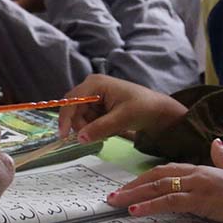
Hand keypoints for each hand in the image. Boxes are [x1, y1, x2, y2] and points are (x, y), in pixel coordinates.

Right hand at [58, 74, 186, 142]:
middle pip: (74, 109)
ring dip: (90, 128)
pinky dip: (95, 127)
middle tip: (96, 137)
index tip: (64, 135)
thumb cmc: (143, 109)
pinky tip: (109, 129)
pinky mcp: (98, 105)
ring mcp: (94, 96)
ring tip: (109, 132)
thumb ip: (100, 128)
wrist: (158, 111)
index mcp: (95, 84)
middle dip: (82, 125)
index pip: (72, 100)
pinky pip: (88, 119)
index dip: (65, 118)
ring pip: (81, 117)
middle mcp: (91, 87)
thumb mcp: (122, 119)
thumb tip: (80, 138)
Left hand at [107, 139, 222, 222]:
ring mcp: (199, 186)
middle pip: (156, 176)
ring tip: (115, 203)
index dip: (143, 177)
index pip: (164, 169)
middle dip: (131, 186)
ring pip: (159, 187)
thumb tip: (216, 144)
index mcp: (201, 168)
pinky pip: (171, 202)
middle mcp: (196, 173)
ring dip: (134, 195)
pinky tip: (135, 211)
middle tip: (111, 197)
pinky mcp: (203, 201)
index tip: (125, 187)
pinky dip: (151, 205)